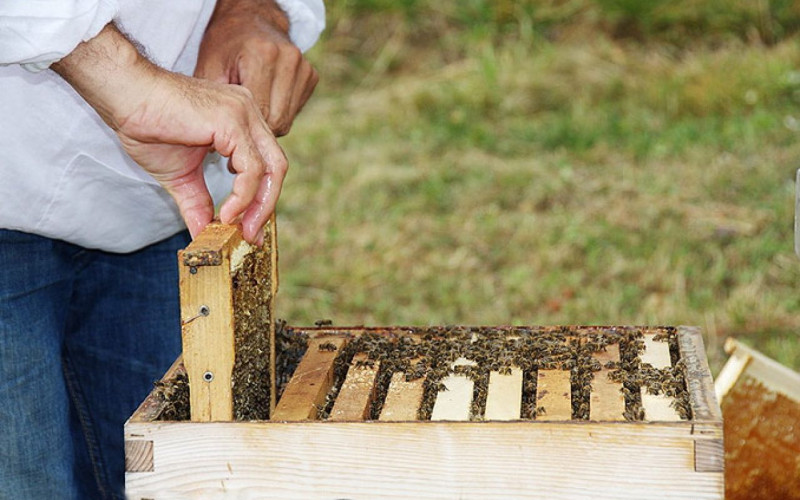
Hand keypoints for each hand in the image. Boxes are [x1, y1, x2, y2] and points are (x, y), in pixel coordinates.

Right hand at [52, 24, 285, 244]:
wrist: (125, 95)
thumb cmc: (149, 126)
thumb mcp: (181, 176)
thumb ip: (198, 204)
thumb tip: (202, 235)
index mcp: (241, 122)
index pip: (266, 164)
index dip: (262, 198)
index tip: (249, 228)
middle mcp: (249, 114)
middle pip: (276, 167)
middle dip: (267, 205)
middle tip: (252, 235)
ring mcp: (244, 115)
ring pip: (271, 168)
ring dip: (259, 205)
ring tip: (240, 229)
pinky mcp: (233, 121)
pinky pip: (251, 168)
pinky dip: (244, 196)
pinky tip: (226, 213)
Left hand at [195, 0, 318, 135]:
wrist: (250, 19)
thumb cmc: (225, 44)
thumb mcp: (209, 68)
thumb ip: (216, 104)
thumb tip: (216, 148)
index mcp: (263, 55)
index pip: (260, 113)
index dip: (244, 129)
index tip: (230, 134)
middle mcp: (289, 59)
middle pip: (277, 120)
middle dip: (257, 129)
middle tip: (239, 125)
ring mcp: (304, 67)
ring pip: (287, 120)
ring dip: (268, 121)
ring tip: (250, 110)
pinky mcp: (311, 76)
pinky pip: (295, 111)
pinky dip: (279, 112)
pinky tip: (265, 99)